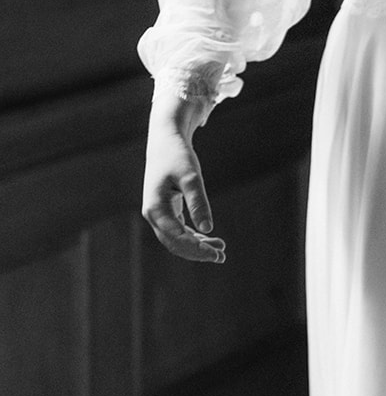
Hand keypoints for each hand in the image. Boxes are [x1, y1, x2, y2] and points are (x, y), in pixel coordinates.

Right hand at [142, 109, 225, 262]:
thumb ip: (198, 202)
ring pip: (177, 239)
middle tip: (222, 257)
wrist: (166, 139)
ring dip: (198, 246)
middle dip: (198, 253)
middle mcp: (153, 214)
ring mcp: (158, 213)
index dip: (197, 250)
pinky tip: (211, 239)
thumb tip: (208, 229)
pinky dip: (194, 236)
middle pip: (175, 244)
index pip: (177, 238)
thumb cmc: (178, 155)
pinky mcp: (166, 209)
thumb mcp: (191, 177)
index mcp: (155, 208)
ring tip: (221, 250)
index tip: (217, 254)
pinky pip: (179, 230)